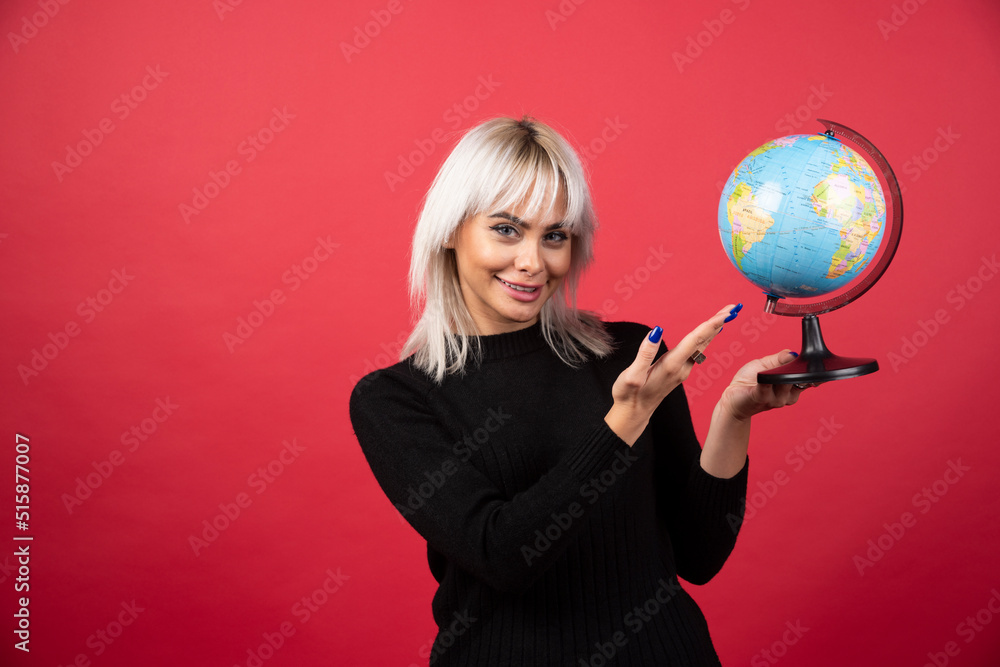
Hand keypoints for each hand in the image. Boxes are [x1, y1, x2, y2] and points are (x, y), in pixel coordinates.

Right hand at [605, 305, 733, 444]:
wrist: (633, 414)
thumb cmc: (629, 396)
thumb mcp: (632, 376)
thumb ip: (645, 353)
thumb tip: (656, 331)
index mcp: (671, 366)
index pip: (695, 340)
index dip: (711, 325)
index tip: (726, 313)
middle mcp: (680, 367)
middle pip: (703, 341)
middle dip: (718, 323)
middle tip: (734, 307)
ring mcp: (681, 370)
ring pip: (702, 345)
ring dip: (714, 329)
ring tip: (725, 315)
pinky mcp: (678, 371)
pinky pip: (696, 350)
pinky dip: (705, 338)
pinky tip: (710, 333)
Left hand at [717, 350, 809, 422]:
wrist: (733, 399)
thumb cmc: (749, 380)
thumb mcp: (766, 365)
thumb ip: (780, 359)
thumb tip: (792, 354)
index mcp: (791, 388)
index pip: (808, 381)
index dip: (813, 372)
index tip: (815, 363)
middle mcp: (786, 396)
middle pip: (797, 380)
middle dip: (795, 370)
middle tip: (793, 360)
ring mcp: (774, 399)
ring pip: (784, 384)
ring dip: (780, 374)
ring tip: (774, 368)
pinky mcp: (759, 399)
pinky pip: (765, 389)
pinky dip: (766, 382)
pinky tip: (764, 376)